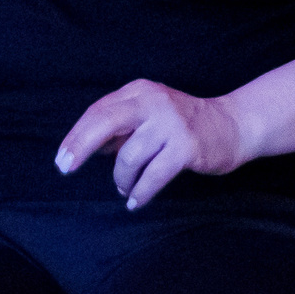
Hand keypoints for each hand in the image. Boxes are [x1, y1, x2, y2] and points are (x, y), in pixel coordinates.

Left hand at [56, 79, 243, 208]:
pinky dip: (140, 192)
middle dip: (81, 146)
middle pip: (106, 121)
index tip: (62, 157)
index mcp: (140, 92)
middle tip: (65, 168)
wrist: (232, 125)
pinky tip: (135, 201)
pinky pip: (152, 175)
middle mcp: (153, 102)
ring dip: (122, 179)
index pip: (99, 111)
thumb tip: (90, 147)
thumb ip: (121, 128)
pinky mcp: (186, 146)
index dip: (77, 135)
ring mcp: (171, 124)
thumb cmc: (184, 125)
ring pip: (129, 156)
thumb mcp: (150, 116)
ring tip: (125, 189)